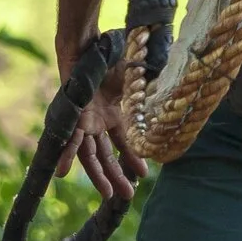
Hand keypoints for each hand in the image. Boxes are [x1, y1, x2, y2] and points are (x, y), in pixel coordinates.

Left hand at [56, 58, 145, 199]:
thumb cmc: (113, 55)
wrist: (92, 44)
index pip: (124, 143)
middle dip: (116, 175)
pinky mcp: (73, 116)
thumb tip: (178, 88)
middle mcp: (98, 121)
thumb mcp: (136, 77)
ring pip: (89, 154)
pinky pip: (68, 139)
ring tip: (108, 194)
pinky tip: (63, 172)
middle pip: (106, 155)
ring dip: (97, 174)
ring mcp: (85, 120)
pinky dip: (65, 155)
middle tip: (127, 196)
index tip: (142, 175)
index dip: (132, 159)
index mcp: (113, 114)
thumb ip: (150, 88)